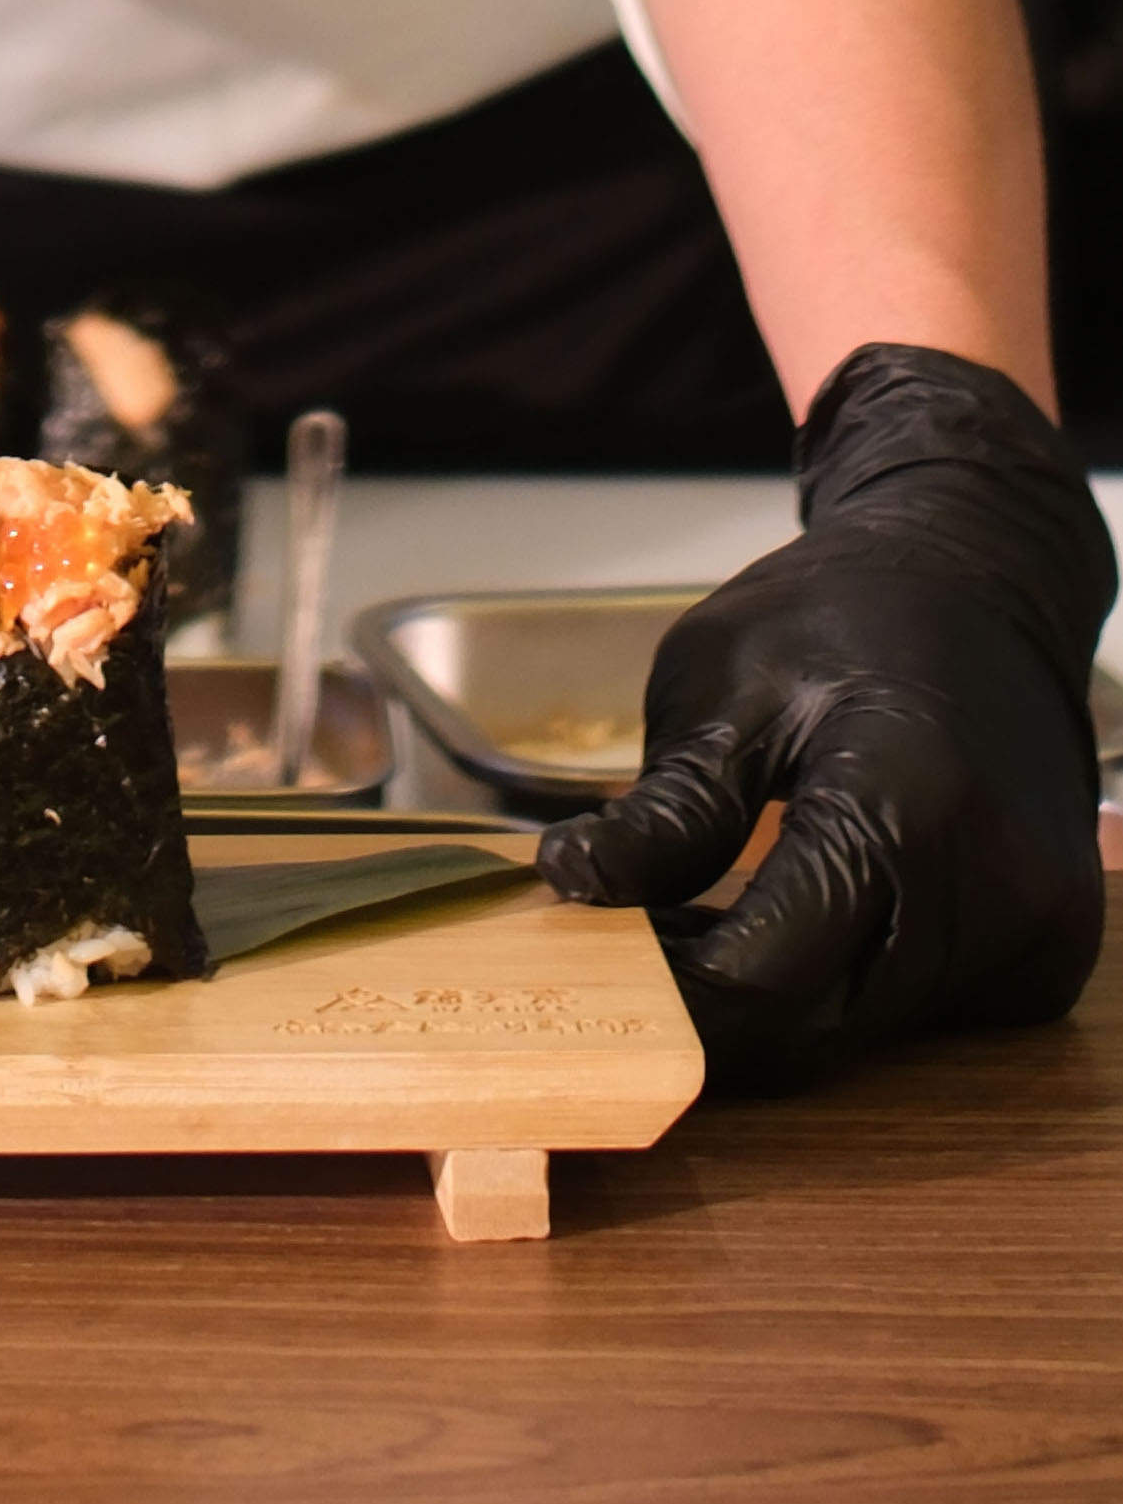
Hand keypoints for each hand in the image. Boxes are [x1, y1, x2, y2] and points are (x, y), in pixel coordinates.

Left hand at [538, 345, 1114, 1086]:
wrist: (978, 587)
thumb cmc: (843, 617)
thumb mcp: (723, 687)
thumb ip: (668, 809)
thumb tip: (580, 888)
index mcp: (907, 809)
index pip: (765, 974)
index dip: (663, 991)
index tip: (582, 965)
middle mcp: (993, 894)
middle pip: (815, 1024)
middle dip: (704, 1008)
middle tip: (617, 953)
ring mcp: (1033, 935)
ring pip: (859, 1031)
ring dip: (763, 1002)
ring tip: (680, 927)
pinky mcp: (1040, 955)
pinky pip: (911, 1011)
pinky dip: (830, 985)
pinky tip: (770, 925)